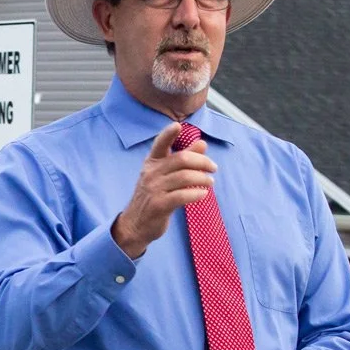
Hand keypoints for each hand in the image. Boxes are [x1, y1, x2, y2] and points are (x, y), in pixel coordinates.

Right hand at [111, 122, 216, 258]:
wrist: (135, 225)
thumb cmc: (153, 197)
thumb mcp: (164, 176)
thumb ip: (183, 158)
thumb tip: (202, 143)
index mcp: (151, 163)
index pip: (160, 145)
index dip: (168, 134)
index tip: (178, 125)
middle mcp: (150, 174)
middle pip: (181, 160)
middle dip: (202, 162)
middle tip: (213, 168)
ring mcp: (153, 189)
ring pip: (185, 177)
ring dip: (203, 179)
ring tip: (210, 182)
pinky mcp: (159, 205)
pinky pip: (182, 196)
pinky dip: (197, 194)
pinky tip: (203, 195)